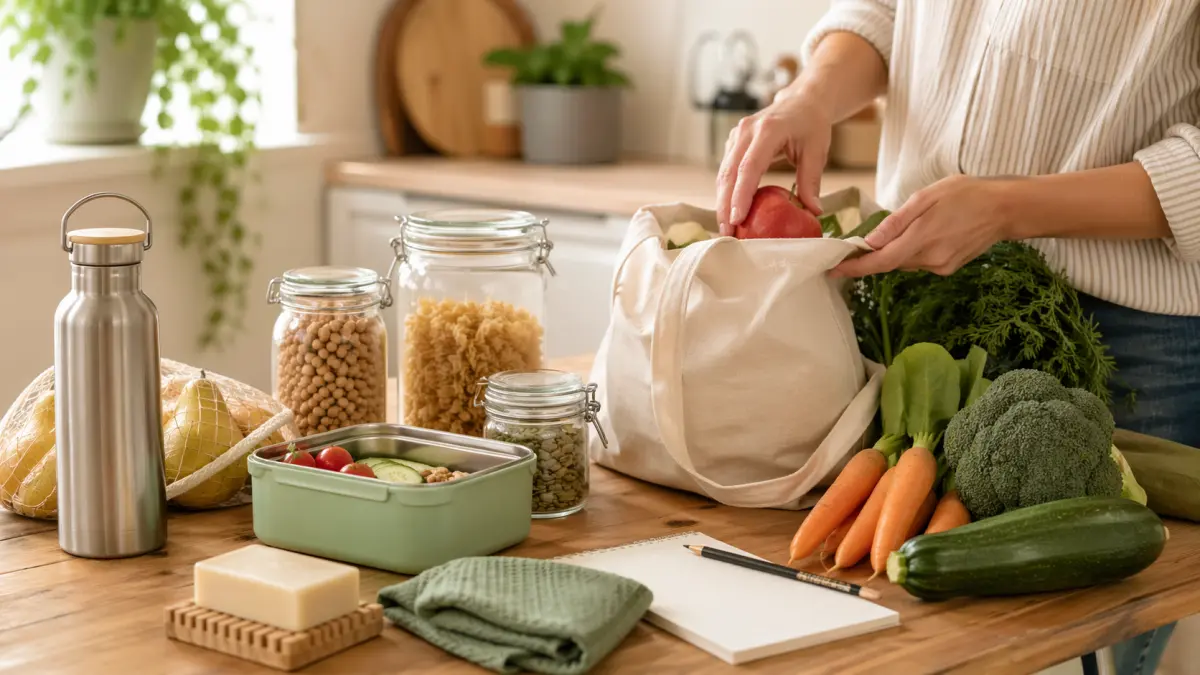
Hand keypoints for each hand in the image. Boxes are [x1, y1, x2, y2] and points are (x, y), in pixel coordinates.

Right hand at [715, 91, 833, 234]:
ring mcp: (736, 135)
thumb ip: (812, 180)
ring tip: (726, 228)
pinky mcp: (733, 142)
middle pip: (729, 172)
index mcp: (768, 130)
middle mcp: (746, 131)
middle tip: (727, 233)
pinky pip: (726, 170)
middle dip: (724, 205)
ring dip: (722, 201)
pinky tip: (729, 211)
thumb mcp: (817, 151)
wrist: (801, 101)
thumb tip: (814, 211)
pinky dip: (726, 192)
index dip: (741, 195)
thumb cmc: (811, 125)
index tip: (737, 219)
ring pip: (723, 173)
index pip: (749, 167)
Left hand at [832, 175, 1015, 277]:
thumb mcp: (927, 197)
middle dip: (874, 254)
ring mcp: (941, 267)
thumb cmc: (967, 194)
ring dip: (897, 249)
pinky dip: (915, 250)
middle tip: (861, 241)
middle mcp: (930, 260)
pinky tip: (930, 231)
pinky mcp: (949, 268)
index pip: (879, 262)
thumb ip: (897, 222)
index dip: (855, 268)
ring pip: (905, 262)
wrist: (1006, 208)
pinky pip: (921, 261)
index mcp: (921, 240)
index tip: (833, 270)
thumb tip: (871, 241)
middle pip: (890, 262)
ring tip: (912, 225)